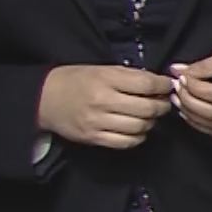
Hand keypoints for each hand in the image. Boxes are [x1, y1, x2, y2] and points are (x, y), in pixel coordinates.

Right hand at [36, 65, 174, 149]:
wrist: (44, 98)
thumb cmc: (76, 80)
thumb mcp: (102, 69)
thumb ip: (130, 76)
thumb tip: (160, 84)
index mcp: (105, 79)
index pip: (146, 83)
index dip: (163, 85)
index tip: (167, 86)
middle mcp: (102, 101)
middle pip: (147, 108)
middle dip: (162, 106)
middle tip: (163, 102)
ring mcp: (97, 122)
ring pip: (140, 126)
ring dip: (151, 122)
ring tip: (149, 115)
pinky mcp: (93, 138)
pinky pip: (126, 142)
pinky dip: (138, 136)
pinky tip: (137, 129)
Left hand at [168, 50, 211, 139]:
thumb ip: (203, 65)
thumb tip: (177, 71)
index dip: (192, 87)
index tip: (181, 78)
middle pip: (211, 112)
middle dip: (188, 102)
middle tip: (176, 91)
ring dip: (191, 115)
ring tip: (180, 102)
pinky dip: (201, 125)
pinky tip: (192, 114)